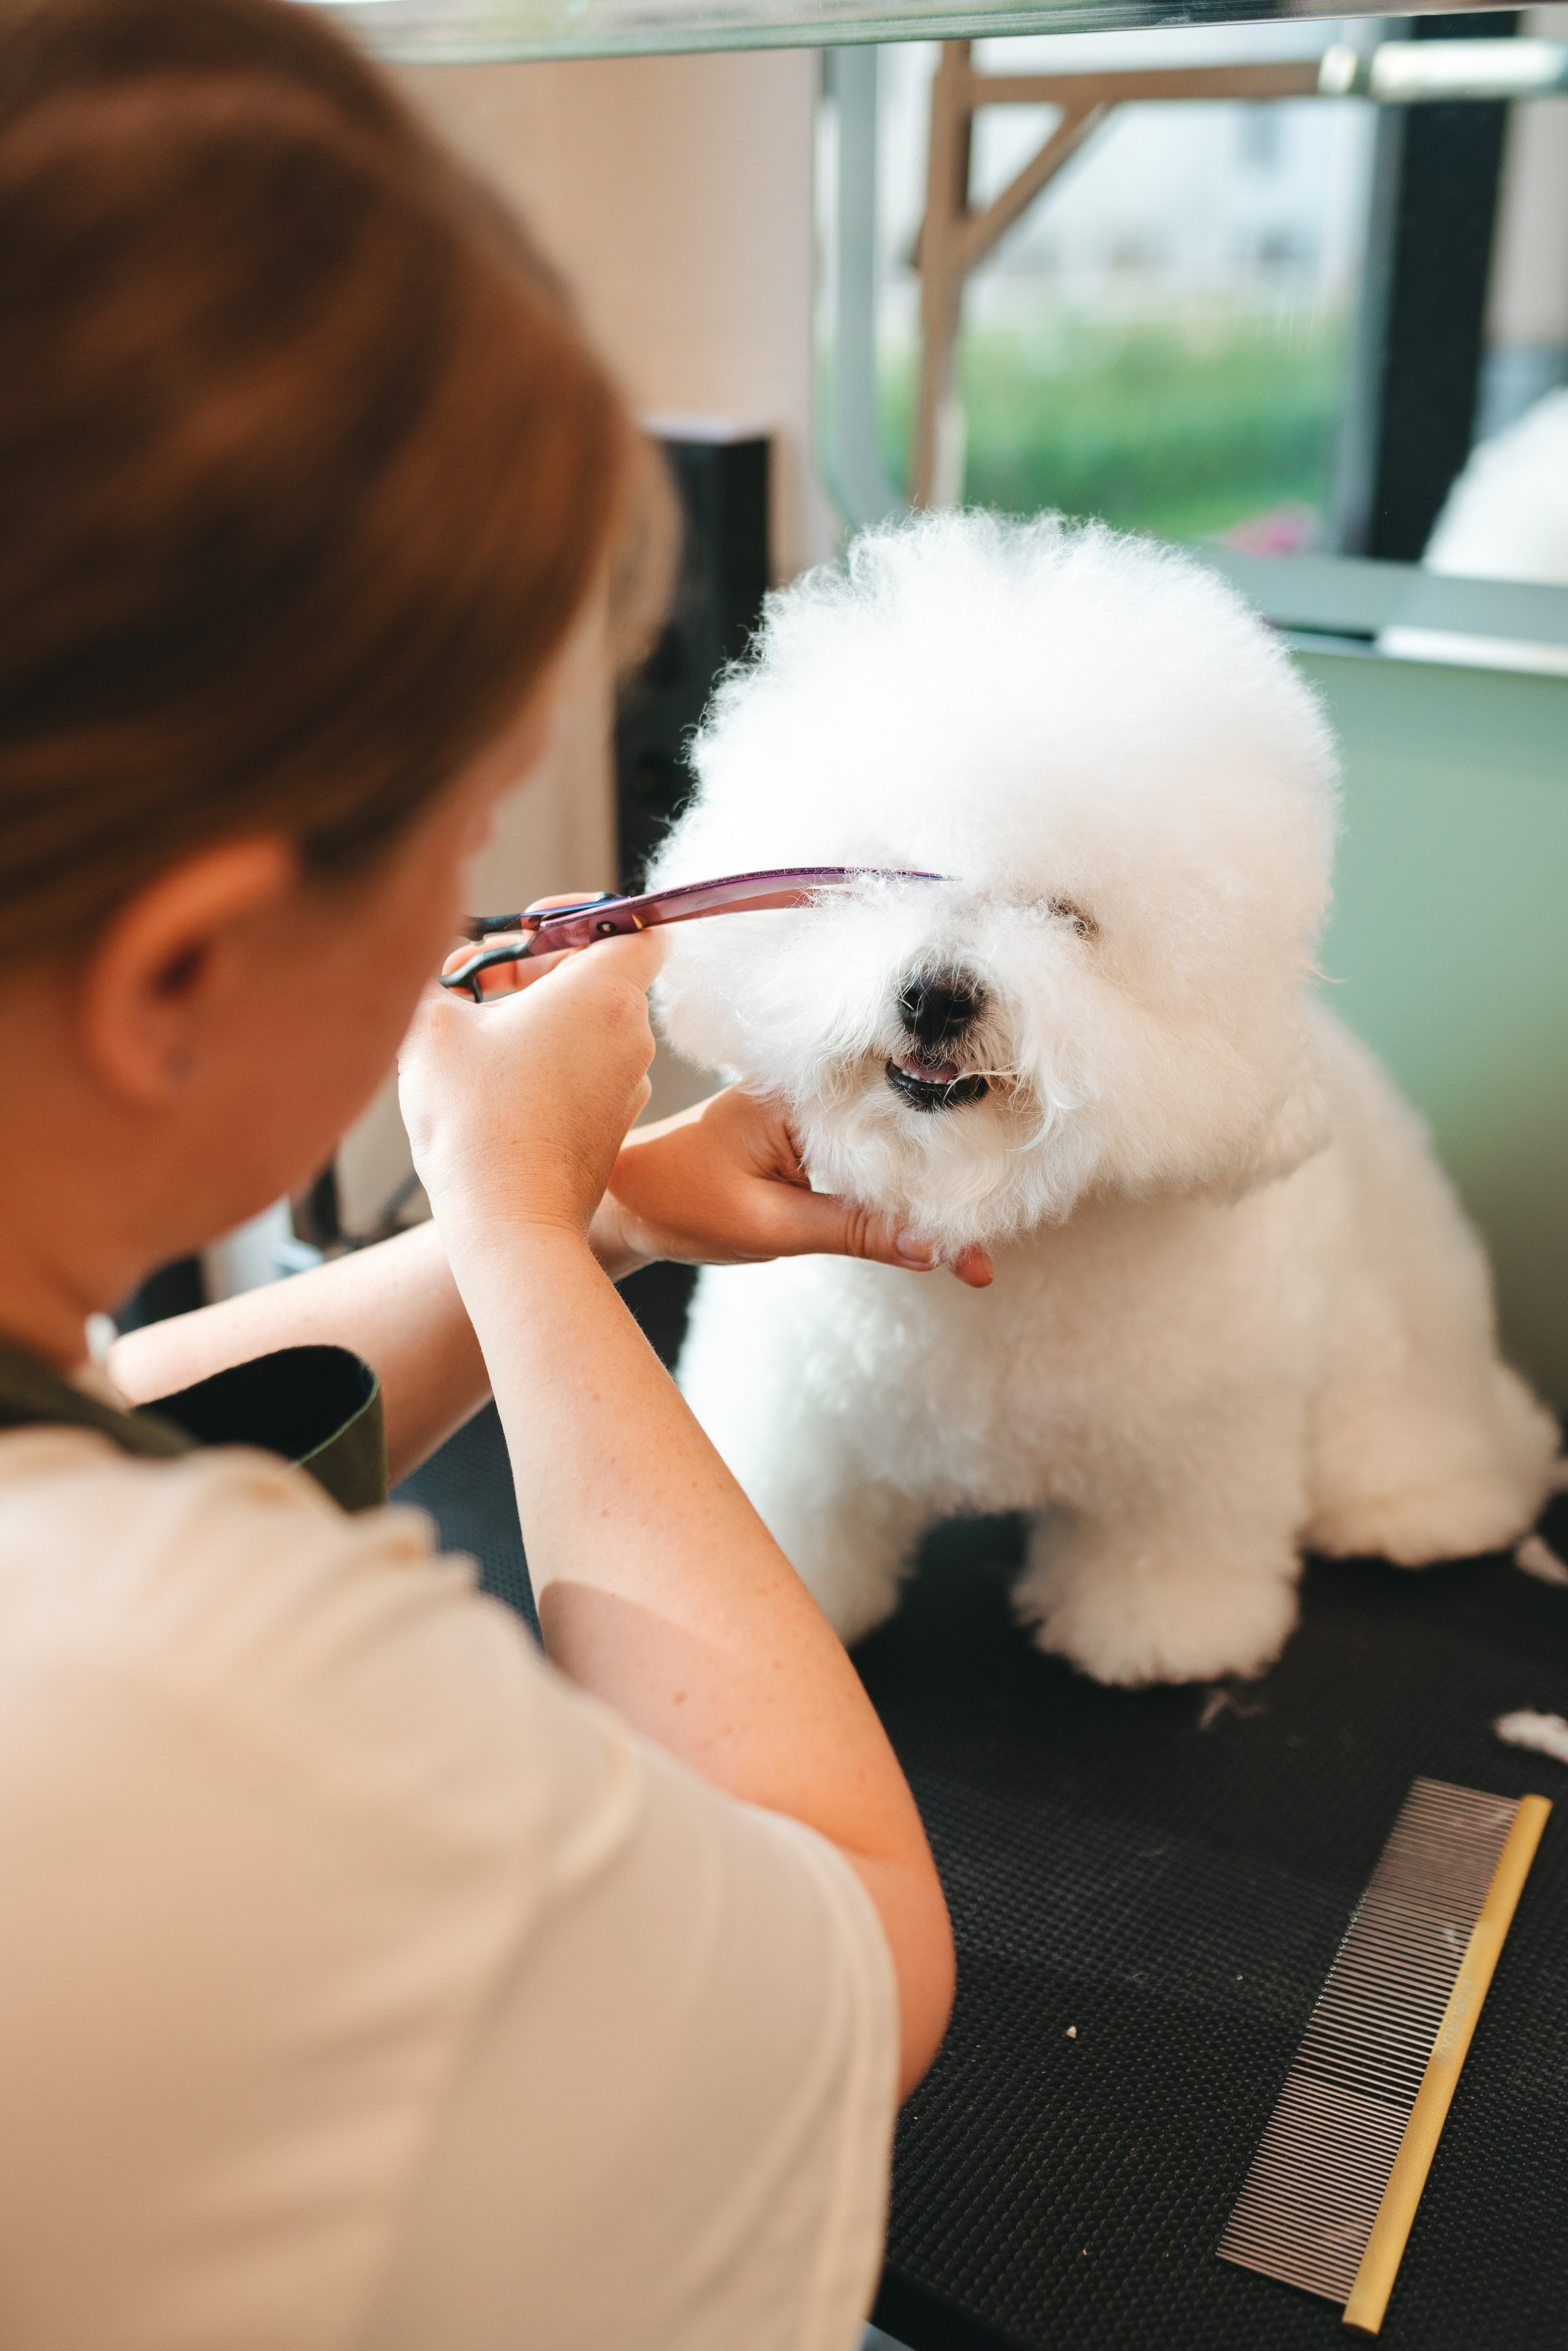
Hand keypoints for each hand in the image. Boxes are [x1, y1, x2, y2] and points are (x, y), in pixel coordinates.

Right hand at [399, 897, 661, 1244]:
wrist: (508, 1220)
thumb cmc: (475, 1120)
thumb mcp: (430, 1025)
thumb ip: (436, 979)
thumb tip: (440, 975)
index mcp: (604, 993)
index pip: (636, 925)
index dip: (588, 913)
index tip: (533, 928)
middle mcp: (631, 1036)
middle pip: (600, 974)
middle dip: (536, 967)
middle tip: (475, 982)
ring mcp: (628, 1085)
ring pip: (590, 1026)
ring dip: (538, 1018)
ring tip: (475, 1036)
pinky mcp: (614, 1125)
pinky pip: (587, 1072)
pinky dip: (549, 1063)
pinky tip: (495, 1085)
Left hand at [594, 1087, 994, 1286]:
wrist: (623, 1197)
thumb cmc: (678, 1203)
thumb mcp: (769, 1226)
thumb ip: (853, 1232)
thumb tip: (930, 1248)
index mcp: (793, 1094)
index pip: (890, 1130)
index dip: (938, 1180)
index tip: (976, 1236)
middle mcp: (806, 1088)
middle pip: (898, 1136)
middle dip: (942, 1192)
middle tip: (982, 1254)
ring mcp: (806, 1107)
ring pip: (884, 1149)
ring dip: (920, 1195)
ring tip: (967, 1249)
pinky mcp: (804, 1129)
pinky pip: (862, 1156)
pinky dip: (889, 1192)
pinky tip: (919, 1227)